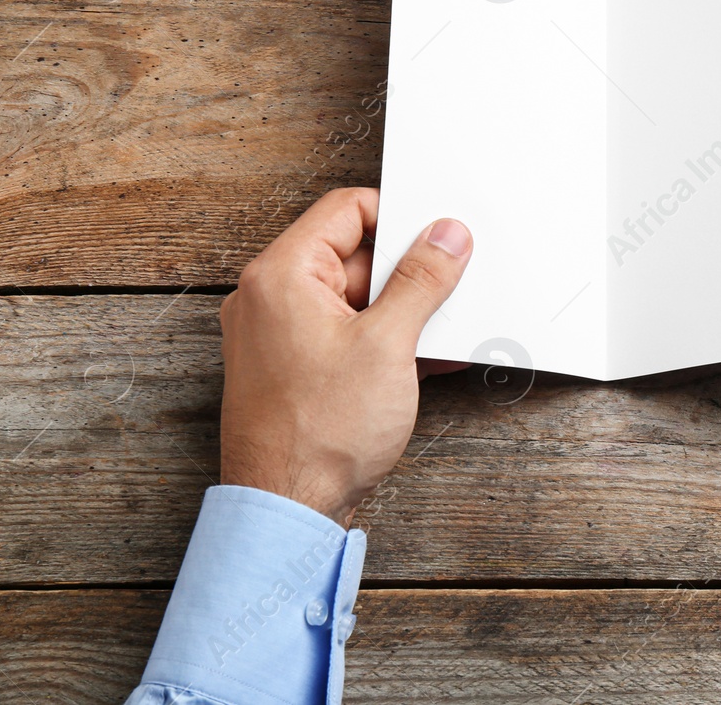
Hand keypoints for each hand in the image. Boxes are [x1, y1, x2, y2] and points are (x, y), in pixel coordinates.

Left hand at [218, 188, 471, 525]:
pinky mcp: (292, 369)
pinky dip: (383, 340)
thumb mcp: (388, 344)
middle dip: (406, 273)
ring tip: (438, 333)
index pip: (346, 210)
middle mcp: (270, 298)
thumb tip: (445, 237)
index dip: (399, 217)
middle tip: (449, 289)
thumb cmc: (319, 434)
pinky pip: (345, 334)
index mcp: (282, 275)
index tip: (439, 237)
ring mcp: (278, 335)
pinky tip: (424, 360)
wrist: (287, 510)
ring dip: (401, 312)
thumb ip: (421, 281)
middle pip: (352, 254)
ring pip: (353, 298)